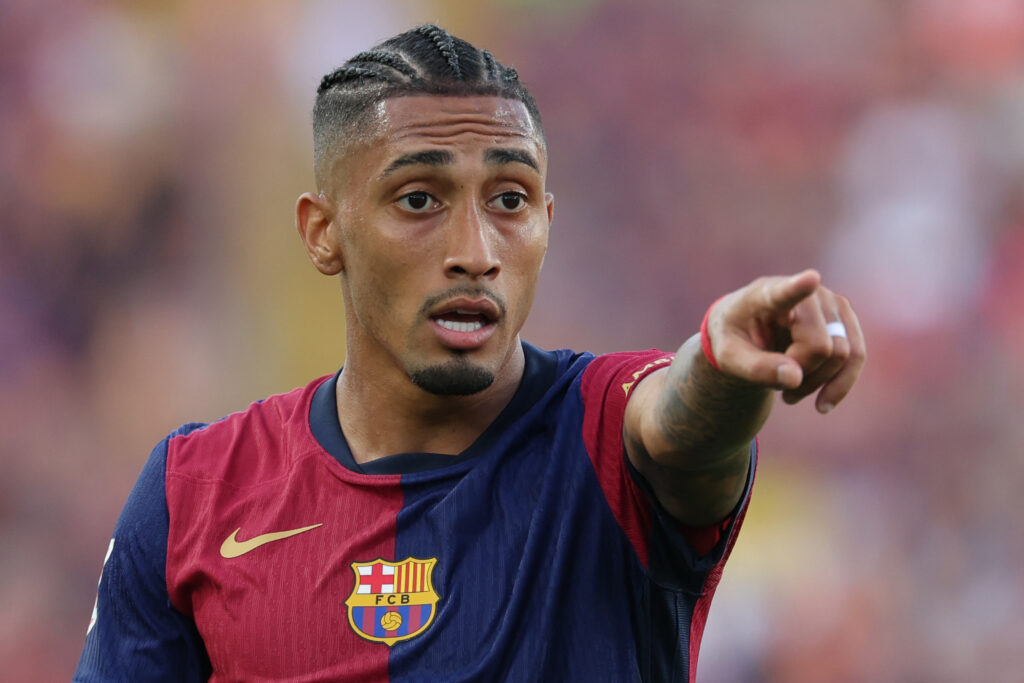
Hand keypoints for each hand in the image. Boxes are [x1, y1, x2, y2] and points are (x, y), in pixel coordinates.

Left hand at [704, 269, 865, 413]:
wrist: (746, 330)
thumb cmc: (735, 340)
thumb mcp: (730, 358)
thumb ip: (756, 368)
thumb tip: (795, 378)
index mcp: (766, 295)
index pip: (786, 292)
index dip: (799, 287)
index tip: (811, 279)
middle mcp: (807, 292)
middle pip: (822, 346)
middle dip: (802, 375)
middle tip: (775, 388)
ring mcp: (831, 302)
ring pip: (844, 353)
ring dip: (819, 383)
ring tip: (789, 395)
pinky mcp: (844, 317)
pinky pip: (857, 355)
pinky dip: (841, 384)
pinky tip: (822, 404)